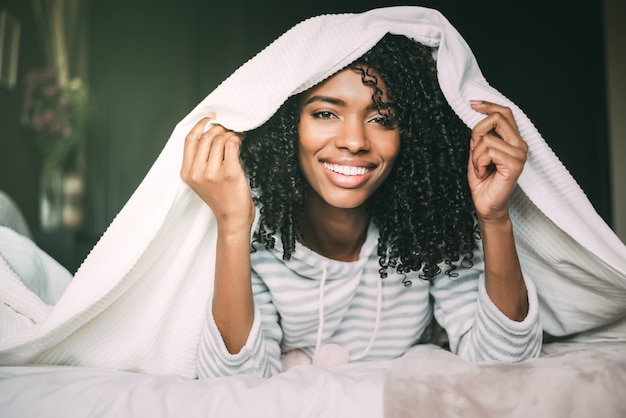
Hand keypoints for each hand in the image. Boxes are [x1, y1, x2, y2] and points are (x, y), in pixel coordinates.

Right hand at [180, 114, 253, 232]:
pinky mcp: (228, 173)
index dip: (200, 124)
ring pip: (219, 139)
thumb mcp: (202, 181)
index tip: (210, 118)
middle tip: (230, 128)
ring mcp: (212, 173)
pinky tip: (241, 142)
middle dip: (219, 128)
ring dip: (230, 134)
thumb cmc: (221, 199)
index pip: (189, 140)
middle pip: (205, 137)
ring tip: (237, 136)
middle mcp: (196, 172)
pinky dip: (237, 139)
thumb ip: (200, 160)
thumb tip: (210, 132)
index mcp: (186, 173)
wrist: (233, 220)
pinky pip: (232, 145)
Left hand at [467, 101, 527, 223]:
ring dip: (475, 156)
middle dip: (477, 133)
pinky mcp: (515, 165)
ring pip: (487, 139)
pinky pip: (488, 152)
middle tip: (476, 153)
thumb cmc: (483, 180)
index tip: (472, 103)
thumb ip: (481, 135)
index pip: (505, 112)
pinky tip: (484, 173)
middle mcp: (520, 145)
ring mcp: (520, 155)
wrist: (486, 205)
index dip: (488, 105)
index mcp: (513, 140)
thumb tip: (478, 115)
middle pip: (497, 119)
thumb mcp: (477, 152)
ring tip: (481, 168)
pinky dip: (478, 164)